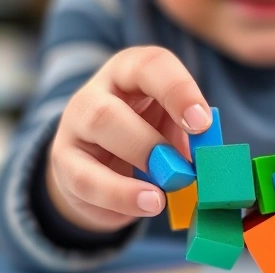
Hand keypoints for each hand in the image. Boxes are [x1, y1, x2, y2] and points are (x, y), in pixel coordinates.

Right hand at [47, 46, 210, 232]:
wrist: (104, 169)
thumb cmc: (148, 139)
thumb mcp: (173, 130)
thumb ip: (190, 137)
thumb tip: (208, 157)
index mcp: (132, 74)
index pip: (151, 65)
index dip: (179, 91)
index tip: (202, 123)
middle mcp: (98, 92)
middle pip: (112, 106)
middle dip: (151, 141)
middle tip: (183, 171)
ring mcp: (75, 125)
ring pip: (97, 131)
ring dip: (136, 165)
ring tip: (162, 196)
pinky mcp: (65, 162)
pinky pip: (87, 180)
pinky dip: (121, 196)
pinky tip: (148, 204)